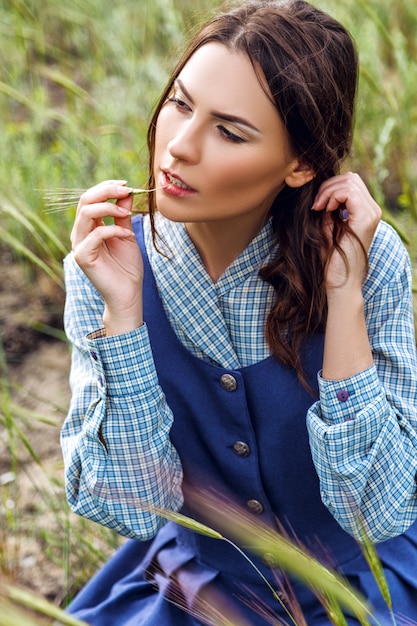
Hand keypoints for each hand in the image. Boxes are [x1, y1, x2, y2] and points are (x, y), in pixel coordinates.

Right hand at [71, 180, 143, 333]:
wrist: (128, 293)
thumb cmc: (127, 266)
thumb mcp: (127, 234)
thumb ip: (123, 215)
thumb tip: (126, 192)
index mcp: (88, 227)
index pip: (90, 198)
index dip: (106, 188)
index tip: (125, 185)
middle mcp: (80, 234)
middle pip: (85, 201)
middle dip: (106, 192)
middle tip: (126, 190)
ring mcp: (79, 245)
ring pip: (86, 214)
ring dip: (109, 208)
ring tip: (127, 214)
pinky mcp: (83, 257)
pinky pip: (95, 235)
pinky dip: (113, 230)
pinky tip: (128, 236)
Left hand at [312, 172, 381, 291]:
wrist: (339, 282)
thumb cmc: (331, 259)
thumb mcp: (326, 228)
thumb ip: (327, 209)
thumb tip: (320, 192)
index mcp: (364, 212)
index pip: (350, 182)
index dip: (330, 187)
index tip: (316, 205)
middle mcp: (372, 210)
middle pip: (351, 178)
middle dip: (328, 186)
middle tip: (316, 205)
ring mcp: (371, 213)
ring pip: (350, 181)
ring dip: (328, 191)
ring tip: (319, 208)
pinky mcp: (366, 218)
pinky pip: (349, 191)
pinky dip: (333, 196)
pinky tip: (325, 210)